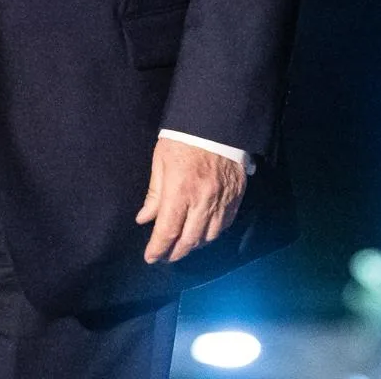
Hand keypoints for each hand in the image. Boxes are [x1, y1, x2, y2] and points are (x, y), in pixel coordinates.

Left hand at [134, 137, 246, 263]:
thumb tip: (144, 219)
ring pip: (208, 236)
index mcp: (180, 190)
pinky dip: (212, 234)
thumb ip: (155, 193)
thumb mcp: (161, 160)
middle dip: (175, 253)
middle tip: (165, 257)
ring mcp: (222, 200)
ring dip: (194, 245)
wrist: (218, 124)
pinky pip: (224, 225)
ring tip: (183, 246)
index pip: (168, 230)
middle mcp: (202, 200)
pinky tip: (203, 234)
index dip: (158, 248)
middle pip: (189, 240)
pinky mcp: (235, 198)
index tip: (150, 257)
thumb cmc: (184, 139)